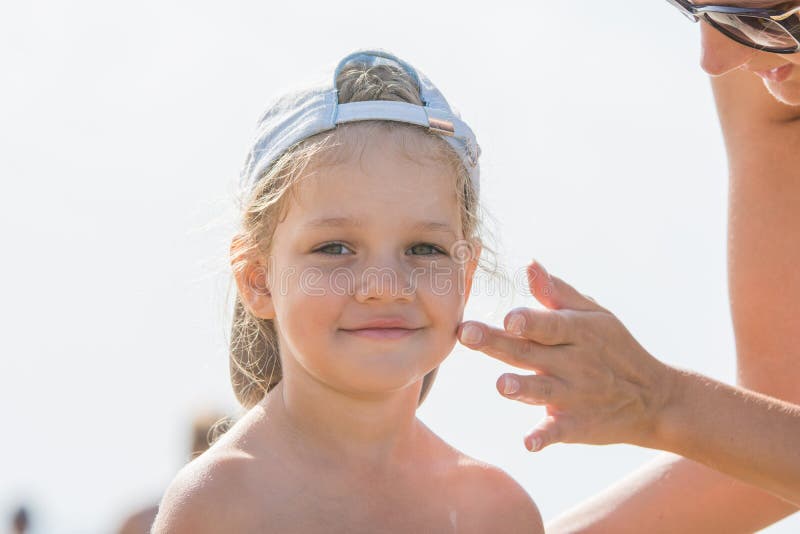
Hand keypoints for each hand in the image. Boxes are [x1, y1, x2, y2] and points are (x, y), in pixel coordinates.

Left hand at [457, 260, 676, 452]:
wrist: (654, 399)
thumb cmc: (614, 347)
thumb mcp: (595, 315)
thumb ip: (558, 293)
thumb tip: (528, 264)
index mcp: (577, 332)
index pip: (549, 324)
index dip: (529, 320)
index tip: (507, 317)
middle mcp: (573, 363)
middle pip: (529, 352)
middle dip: (498, 343)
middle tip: (468, 334)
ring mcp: (575, 396)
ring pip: (542, 390)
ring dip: (522, 388)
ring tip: (502, 385)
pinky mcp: (576, 426)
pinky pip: (558, 431)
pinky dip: (545, 437)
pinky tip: (529, 443)